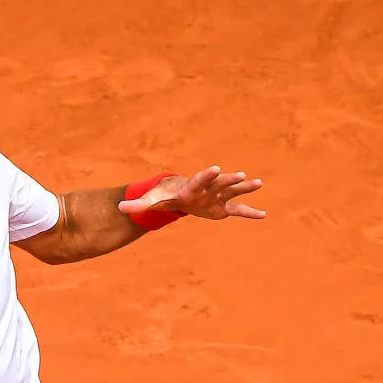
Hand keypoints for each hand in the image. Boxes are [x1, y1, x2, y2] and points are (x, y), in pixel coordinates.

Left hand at [118, 165, 265, 220]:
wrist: (179, 194)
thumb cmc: (165, 194)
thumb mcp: (152, 199)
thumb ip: (138, 204)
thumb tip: (119, 207)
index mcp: (192, 186)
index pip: (200, 179)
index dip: (207, 175)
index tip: (215, 168)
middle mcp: (208, 188)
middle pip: (220, 182)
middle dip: (229, 179)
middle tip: (241, 174)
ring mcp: (217, 196)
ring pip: (233, 192)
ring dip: (245, 188)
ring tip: (258, 183)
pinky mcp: (223, 207)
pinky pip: (238, 210)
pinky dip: (249, 213)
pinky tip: (263, 215)